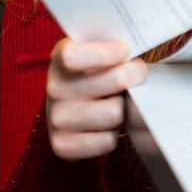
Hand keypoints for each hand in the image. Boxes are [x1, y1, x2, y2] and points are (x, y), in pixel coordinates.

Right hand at [45, 38, 147, 160]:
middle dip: (134, 77)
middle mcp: (54, 87)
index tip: (126, 51)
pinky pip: (106, 141)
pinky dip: (114, 134)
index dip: (105, 54)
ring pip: (113, 113)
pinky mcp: (61, 145)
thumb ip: (116, 46)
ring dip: (123, 109)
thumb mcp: (104, 50)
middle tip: (137, 75)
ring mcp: (56, 118)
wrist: (79, 106)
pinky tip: (106, 125)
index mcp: (61, 57)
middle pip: (114, 81)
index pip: (73, 56)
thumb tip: (135, 49)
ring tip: (115, 102)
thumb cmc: (101, 71)